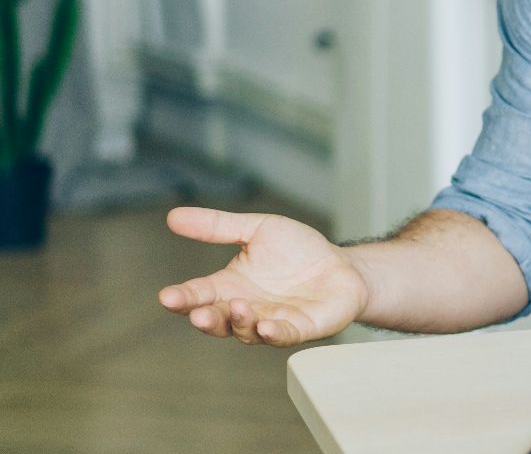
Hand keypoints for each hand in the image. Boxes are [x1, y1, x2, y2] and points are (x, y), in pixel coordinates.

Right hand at [157, 207, 368, 346]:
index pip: (199, 294)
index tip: (167, 296)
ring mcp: (271, 321)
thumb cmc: (297, 250)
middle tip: (197, 313)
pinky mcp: (299, 328)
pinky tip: (266, 327)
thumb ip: (218, 226)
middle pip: (217, 319)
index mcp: (230, 286)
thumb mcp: (257, 229)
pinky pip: (282, 336)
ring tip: (239, 307)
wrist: (341, 265)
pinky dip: (273, 333)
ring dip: (239, 322)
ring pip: (246, 330)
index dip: (183, 297)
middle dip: (205, 318)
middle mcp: (246, 308)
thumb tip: (174, 215)